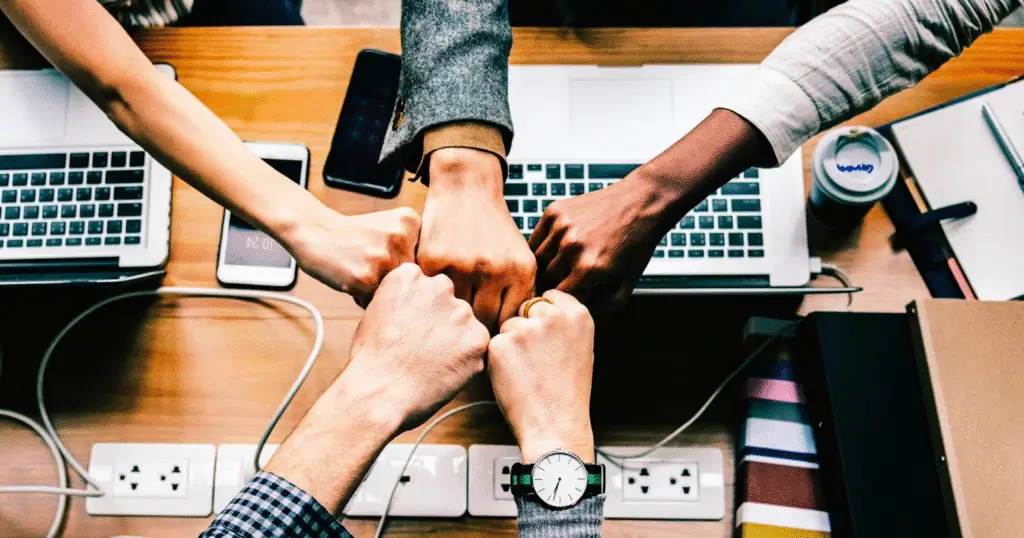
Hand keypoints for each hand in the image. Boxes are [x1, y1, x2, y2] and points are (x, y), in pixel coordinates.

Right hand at [263, 263, 487, 513]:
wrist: (373, 398)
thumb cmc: (366, 364)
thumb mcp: (373, 315)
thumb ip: (398, 298)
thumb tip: (408, 295)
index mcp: (408, 276)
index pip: (432, 281)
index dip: (426, 310)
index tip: (418, 328)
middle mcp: (436, 288)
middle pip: (453, 301)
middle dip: (443, 325)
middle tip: (423, 351)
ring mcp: (458, 314)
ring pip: (467, 326)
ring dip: (455, 345)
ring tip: (429, 365)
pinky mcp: (475, 342)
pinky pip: (480, 350)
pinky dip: (467, 364)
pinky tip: (443, 374)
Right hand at [286, 205, 419, 305]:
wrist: (314, 231)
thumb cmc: (353, 235)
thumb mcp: (389, 227)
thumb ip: (413, 248)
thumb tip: (433, 288)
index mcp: (411, 221)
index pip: (425, 260)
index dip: (404, 265)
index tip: (385, 255)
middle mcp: (401, 237)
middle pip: (412, 278)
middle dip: (393, 279)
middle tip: (370, 264)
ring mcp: (384, 257)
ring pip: (396, 291)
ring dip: (379, 290)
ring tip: (361, 271)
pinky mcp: (367, 277)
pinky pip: (376, 301)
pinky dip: (364, 297)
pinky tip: (352, 278)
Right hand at [417, 148, 535, 330]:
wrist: (467, 189)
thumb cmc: (494, 230)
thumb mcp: (519, 257)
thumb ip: (519, 294)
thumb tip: (513, 337)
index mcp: (521, 270)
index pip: (509, 321)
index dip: (498, 332)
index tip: (489, 335)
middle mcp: (494, 269)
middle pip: (483, 322)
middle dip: (475, 329)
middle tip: (466, 331)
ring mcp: (462, 265)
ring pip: (456, 312)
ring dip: (452, 316)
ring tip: (449, 319)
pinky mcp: (434, 261)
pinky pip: (433, 295)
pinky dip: (432, 299)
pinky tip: (434, 299)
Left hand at [487, 290, 595, 462]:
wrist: (555, 425)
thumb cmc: (567, 393)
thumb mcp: (582, 349)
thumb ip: (565, 324)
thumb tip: (543, 307)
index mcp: (578, 315)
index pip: (549, 296)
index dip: (543, 315)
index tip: (545, 333)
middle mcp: (552, 316)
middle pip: (526, 308)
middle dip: (526, 327)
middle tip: (536, 359)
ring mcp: (525, 329)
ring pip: (508, 326)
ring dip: (511, 344)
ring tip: (527, 372)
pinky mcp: (501, 344)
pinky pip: (494, 344)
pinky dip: (498, 359)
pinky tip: (515, 378)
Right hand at [529, 172, 670, 311]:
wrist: (641, 202)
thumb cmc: (636, 244)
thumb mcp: (627, 284)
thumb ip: (602, 306)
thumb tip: (575, 312)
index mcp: (588, 269)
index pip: (558, 297)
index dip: (563, 300)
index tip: (569, 295)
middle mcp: (571, 247)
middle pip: (545, 279)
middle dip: (554, 282)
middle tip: (566, 280)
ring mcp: (561, 227)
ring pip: (536, 259)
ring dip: (546, 265)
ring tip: (562, 264)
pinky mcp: (555, 211)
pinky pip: (536, 238)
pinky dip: (542, 245)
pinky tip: (557, 246)